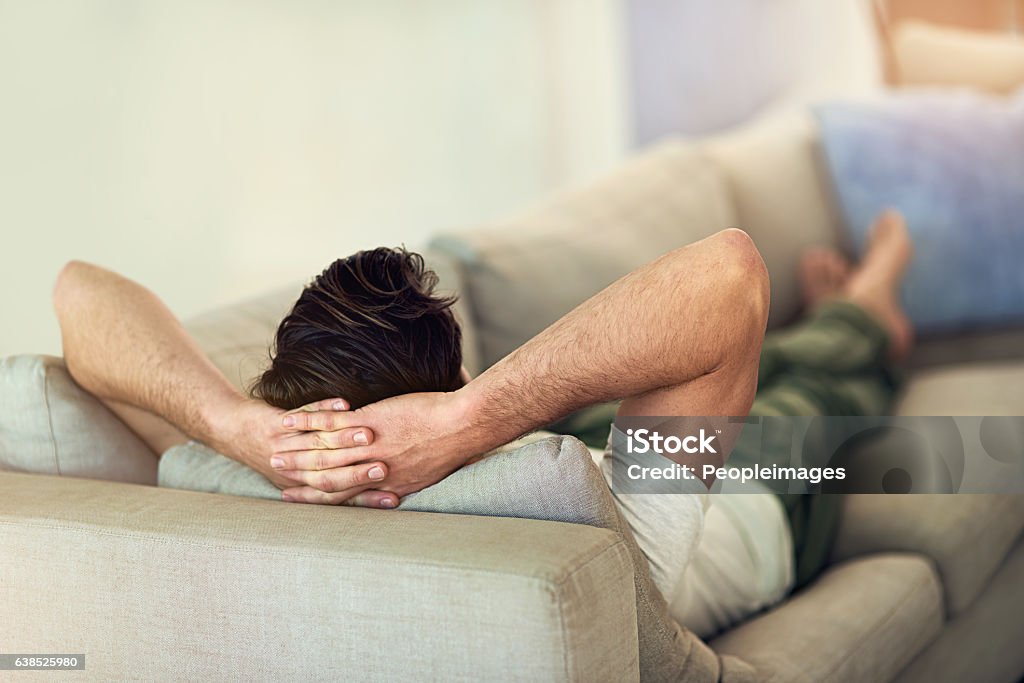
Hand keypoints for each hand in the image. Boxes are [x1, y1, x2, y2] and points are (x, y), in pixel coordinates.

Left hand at [209, 397, 395, 506]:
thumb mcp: (306, 475)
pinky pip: (304, 414)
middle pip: (333, 472)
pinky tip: (343, 403)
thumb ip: (340, 483)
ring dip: (344, 438)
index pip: (343, 495)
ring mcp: (287, 447)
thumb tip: (379, 491)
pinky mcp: (279, 425)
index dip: (368, 497)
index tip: (394, 498)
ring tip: (368, 436)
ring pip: (320, 443)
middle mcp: (297, 471)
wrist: (237, 434)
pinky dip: (323, 408)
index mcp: (309, 485)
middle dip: (359, 471)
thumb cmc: (280, 455)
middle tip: (384, 469)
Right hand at [270, 389, 486, 506]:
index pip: (346, 499)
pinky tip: (288, 419)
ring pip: (323, 454)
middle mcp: (374, 473)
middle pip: (328, 480)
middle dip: (298, 479)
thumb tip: (408, 479)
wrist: (466, 427)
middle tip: (274, 476)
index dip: (318, 499)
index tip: (296, 498)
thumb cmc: (458, 447)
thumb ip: (413, 476)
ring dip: (295, 452)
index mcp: (390, 486)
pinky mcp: (369, 425)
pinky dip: (307, 422)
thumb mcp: (431, 472)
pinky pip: (330, 425)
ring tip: (273, 451)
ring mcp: (369, 449)